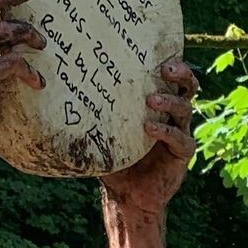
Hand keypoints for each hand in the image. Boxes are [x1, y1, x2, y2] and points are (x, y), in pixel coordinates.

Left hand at [99, 60, 198, 215]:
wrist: (127, 195)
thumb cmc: (115, 160)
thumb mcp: (103, 132)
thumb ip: (93, 114)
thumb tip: (59, 90)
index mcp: (159, 105)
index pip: (170, 78)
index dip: (172, 62)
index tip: (160, 52)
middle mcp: (173, 115)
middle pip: (188, 87)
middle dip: (181, 74)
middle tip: (165, 69)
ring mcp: (180, 133)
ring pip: (185, 109)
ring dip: (170, 101)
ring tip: (151, 100)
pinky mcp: (182, 154)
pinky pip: (180, 139)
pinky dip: (166, 131)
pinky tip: (150, 128)